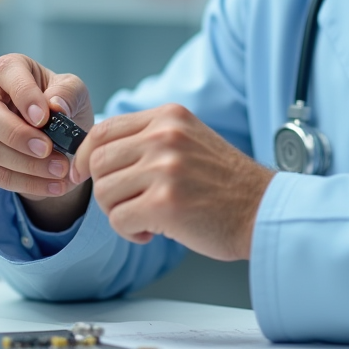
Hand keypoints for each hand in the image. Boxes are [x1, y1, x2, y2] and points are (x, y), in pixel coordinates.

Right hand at [0, 54, 94, 228]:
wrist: (60, 139)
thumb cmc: (63, 106)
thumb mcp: (75, 92)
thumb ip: (67, 93)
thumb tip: (54, 106)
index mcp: (9, 69)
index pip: (7, 72)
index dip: (24, 95)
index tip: (45, 118)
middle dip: (18, 135)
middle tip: (48, 149)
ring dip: (26, 165)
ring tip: (60, 170)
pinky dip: (24, 183)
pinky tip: (52, 185)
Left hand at [70, 103, 274, 260]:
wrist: (262, 210)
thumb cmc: (225, 184)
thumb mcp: (189, 141)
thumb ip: (149, 138)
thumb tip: (98, 151)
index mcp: (169, 117)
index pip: (104, 129)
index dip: (86, 155)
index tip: (85, 173)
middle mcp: (166, 136)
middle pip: (98, 161)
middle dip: (104, 190)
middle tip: (125, 204)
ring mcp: (165, 168)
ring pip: (104, 192)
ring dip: (118, 213)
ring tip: (145, 218)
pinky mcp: (165, 203)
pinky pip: (119, 219)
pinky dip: (130, 232)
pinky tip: (153, 232)